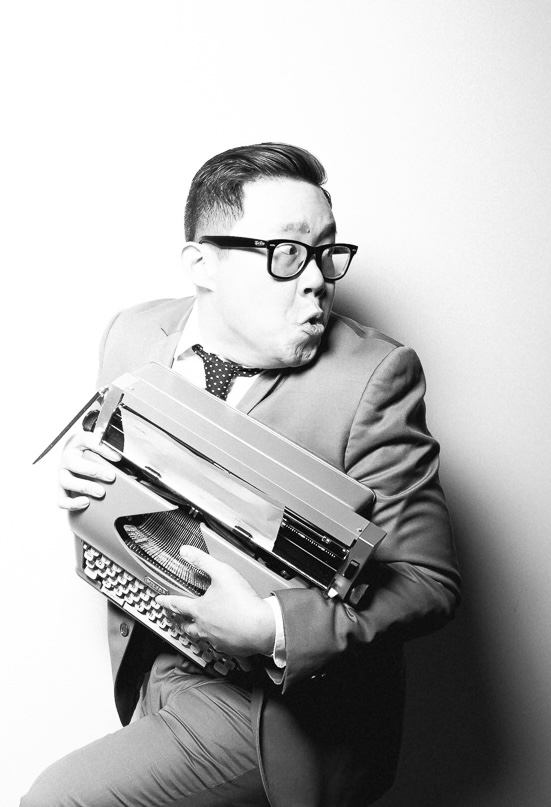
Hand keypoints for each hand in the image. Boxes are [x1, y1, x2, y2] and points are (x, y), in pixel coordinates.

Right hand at [58, 430, 119, 510]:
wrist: (76, 454)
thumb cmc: (90, 449)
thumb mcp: (99, 444)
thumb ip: (109, 448)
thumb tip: (122, 458)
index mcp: (77, 442)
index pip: (87, 440)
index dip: (102, 449)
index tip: (117, 457)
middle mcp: (67, 458)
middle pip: (75, 463)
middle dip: (94, 471)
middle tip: (110, 476)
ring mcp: (63, 473)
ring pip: (67, 481)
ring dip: (85, 487)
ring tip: (100, 492)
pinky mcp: (61, 489)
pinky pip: (62, 499)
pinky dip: (73, 503)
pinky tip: (86, 502)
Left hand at [156, 544, 275, 657]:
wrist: (262, 627)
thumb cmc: (242, 603)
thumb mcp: (222, 573)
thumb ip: (203, 561)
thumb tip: (186, 552)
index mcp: (200, 610)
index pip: (178, 604)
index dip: (167, 601)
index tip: (159, 601)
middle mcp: (205, 627)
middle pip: (187, 627)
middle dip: (181, 622)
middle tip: (178, 620)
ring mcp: (217, 640)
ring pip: (202, 637)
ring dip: (198, 632)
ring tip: (201, 628)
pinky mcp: (231, 648)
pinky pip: (220, 646)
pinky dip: (219, 640)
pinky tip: (225, 636)